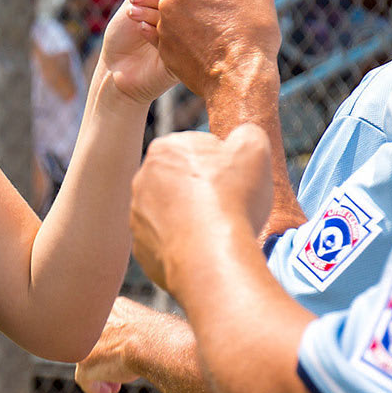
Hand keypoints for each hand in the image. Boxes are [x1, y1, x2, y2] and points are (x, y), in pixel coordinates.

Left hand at [73, 296, 155, 392]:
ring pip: (88, 361)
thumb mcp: (149, 327)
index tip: (123, 356)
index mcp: (112, 308)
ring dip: (101, 375)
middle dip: (105, 359)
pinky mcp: (85, 363)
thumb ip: (138, 333)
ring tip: (113, 388)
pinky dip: (94, 388)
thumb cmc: (162, 336)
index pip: (106, 326)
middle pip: (95, 344)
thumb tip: (148, 345)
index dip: (113, 343)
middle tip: (117, 372)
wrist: (155, 343)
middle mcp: (94, 322)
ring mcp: (87, 343)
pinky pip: (84, 378)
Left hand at [95, 0, 185, 105]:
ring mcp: (186, 42)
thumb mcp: (137, 0)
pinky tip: (139, 30)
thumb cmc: (123, 35)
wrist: (114, 71)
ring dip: (155, 12)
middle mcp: (185, 23)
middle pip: (186, 1)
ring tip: (134, 14)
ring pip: (181, 19)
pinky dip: (156, 31)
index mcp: (177, 8)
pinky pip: (177, 40)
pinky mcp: (183, 59)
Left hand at [130, 125, 274, 294]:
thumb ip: (246, 134)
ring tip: (217, 231)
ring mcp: (137, 216)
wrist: (211, 258)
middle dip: (204, 190)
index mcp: (164, 149)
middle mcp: (142, 179)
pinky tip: (203, 250)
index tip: (235, 181)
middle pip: (183, 180)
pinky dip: (183, 245)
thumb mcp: (253, 148)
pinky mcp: (141, 248)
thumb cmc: (233, 199)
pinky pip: (167, 242)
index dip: (223, 164)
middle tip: (229, 206)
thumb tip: (241, 137)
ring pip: (173, 211)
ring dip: (192, 217)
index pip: (200, 149)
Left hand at [151, 0, 279, 99]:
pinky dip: (185, 35)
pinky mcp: (163, 47)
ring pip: (178, 10)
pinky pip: (172, 33)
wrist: (239, 77)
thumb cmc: (252, 31)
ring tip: (214, 29)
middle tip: (223, 11)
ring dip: (192, 14)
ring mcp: (164, 24)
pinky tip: (202, 42)